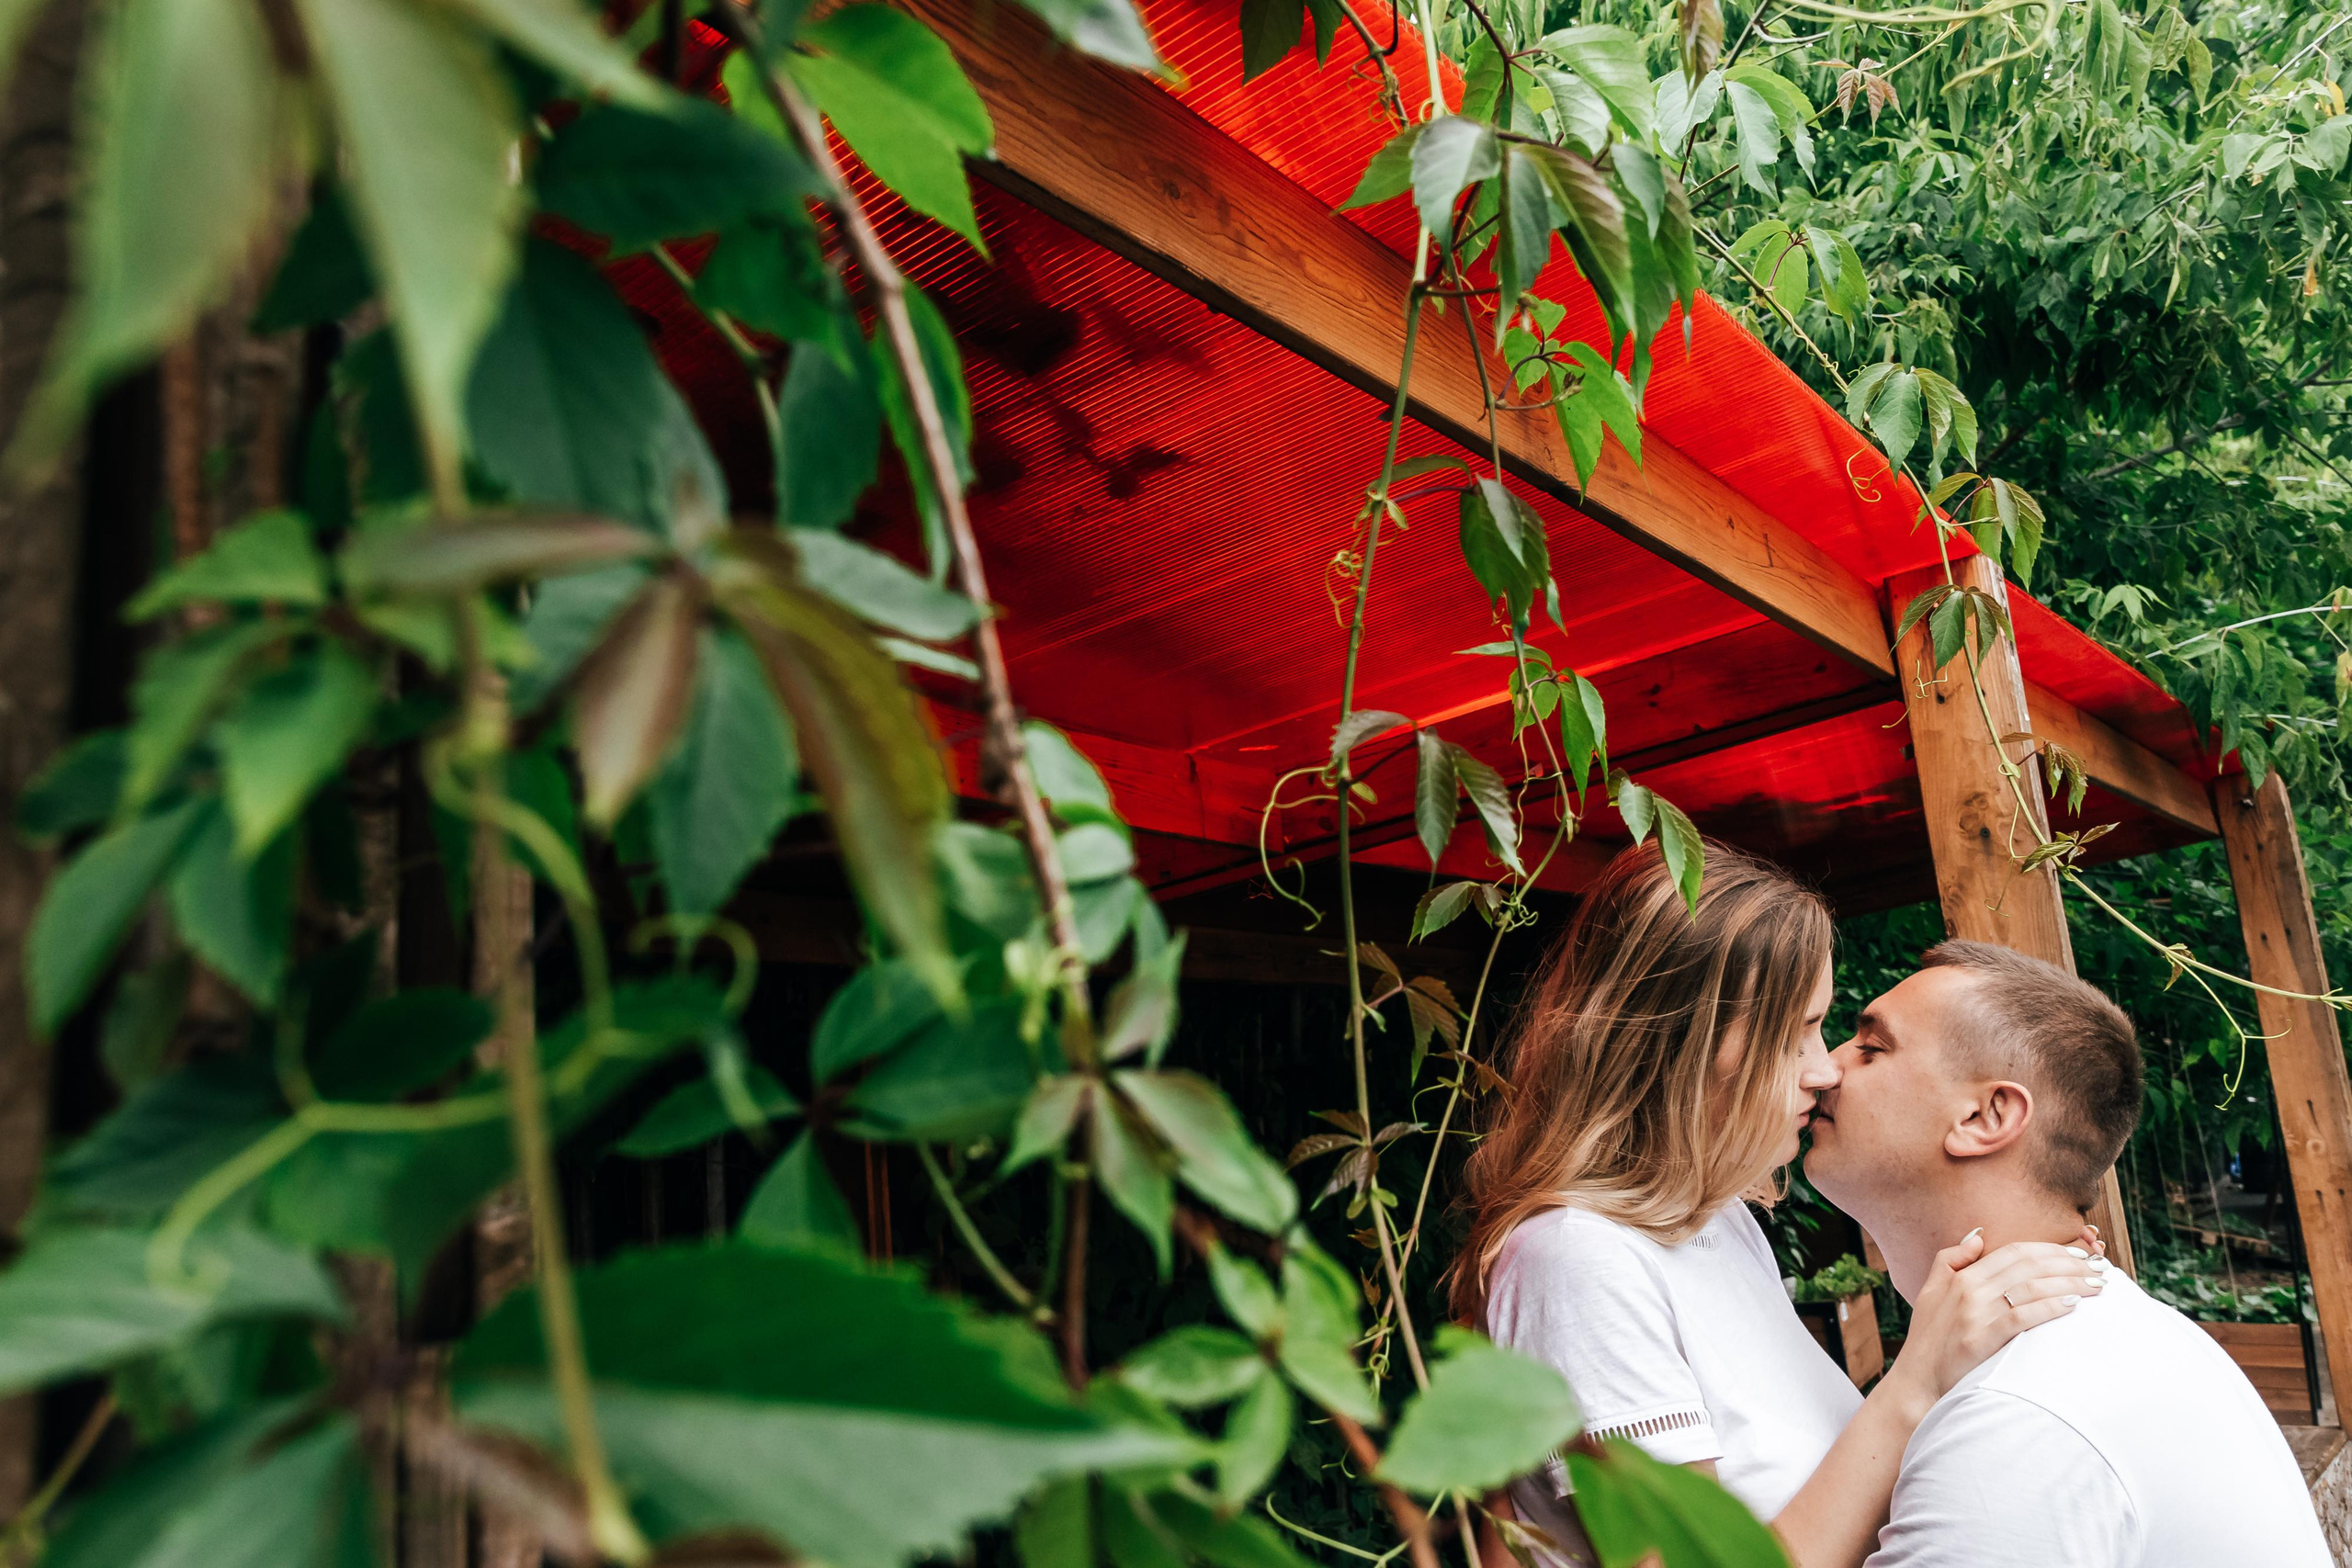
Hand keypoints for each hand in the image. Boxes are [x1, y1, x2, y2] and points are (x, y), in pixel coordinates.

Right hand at [1890, 1229, 2105, 1401]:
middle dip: (2069, 1264)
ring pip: (2031, 1287)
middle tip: (2099, 1268)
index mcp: (1962, 1276)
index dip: (2050, 1249)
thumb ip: (1951, 1258)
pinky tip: (2074, 1305)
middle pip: (2029, 1266)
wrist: (1916, 1381)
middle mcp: (1969, 1289)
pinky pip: (2022, 1317)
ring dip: (2070, 1283)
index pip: (2014, 1252)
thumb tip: (1979, 1235)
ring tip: (2097, 1286)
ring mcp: (1976, 1314)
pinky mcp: (1982, 1339)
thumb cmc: (1928, 1337)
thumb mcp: (1930, 1289)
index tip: (2078, 1254)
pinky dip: (2050, 1307)